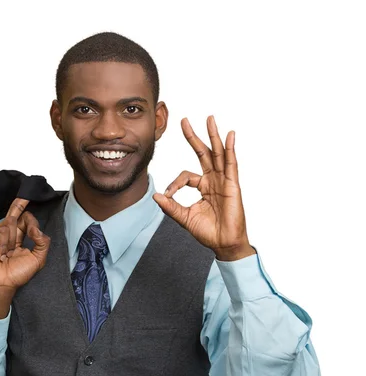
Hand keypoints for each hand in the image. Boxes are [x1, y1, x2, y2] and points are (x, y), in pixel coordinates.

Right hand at [0, 197, 50, 291]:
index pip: (26, 221)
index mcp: (19, 237)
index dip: (31, 218)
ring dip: (12, 240)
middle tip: (25, 194)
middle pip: (15, 213)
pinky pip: (1, 231)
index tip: (34, 218)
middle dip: (20, 203)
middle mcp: (8, 234)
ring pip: (10, 223)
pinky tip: (0, 254)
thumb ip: (43, 242)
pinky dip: (3, 243)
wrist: (3, 284)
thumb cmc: (18, 274)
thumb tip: (36, 228)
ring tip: (7, 255)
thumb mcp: (38, 258)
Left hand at [152, 116, 254, 259]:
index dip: (174, 183)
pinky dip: (230, 150)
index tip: (168, 194)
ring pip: (217, 154)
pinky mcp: (233, 185)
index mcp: (203, 187)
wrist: (223, 243)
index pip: (186, 176)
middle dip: (194, 137)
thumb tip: (156, 196)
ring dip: (213, 136)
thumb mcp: (184, 218)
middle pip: (203, 154)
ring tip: (209, 119)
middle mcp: (213, 180)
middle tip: (184, 121)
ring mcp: (224, 181)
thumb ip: (171, 207)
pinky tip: (229, 136)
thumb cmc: (208, 232)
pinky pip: (231, 164)